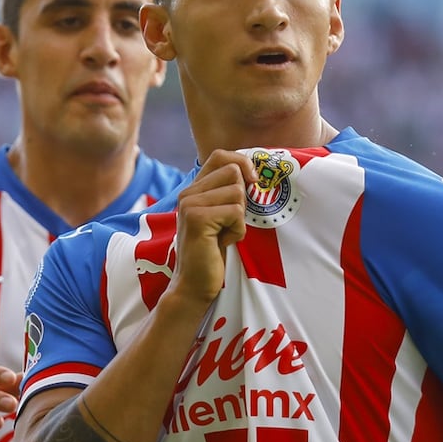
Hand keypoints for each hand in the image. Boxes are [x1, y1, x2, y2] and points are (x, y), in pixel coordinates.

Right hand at [169, 149, 258, 308]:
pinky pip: (236, 212)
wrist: (194, 285)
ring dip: (239, 218)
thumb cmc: (212, 253)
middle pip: (234, 172)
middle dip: (242, 199)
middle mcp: (188, 193)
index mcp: (193, 189)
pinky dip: (237, 231)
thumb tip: (254, 171)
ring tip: (224, 234)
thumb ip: (227, 194)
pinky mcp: (197, 218)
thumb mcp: (221, 217)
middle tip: (229, 222)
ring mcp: (190, 204)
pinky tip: (222, 243)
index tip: (253, 181)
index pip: (221, 156)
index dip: (242, 162)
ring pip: (237, 192)